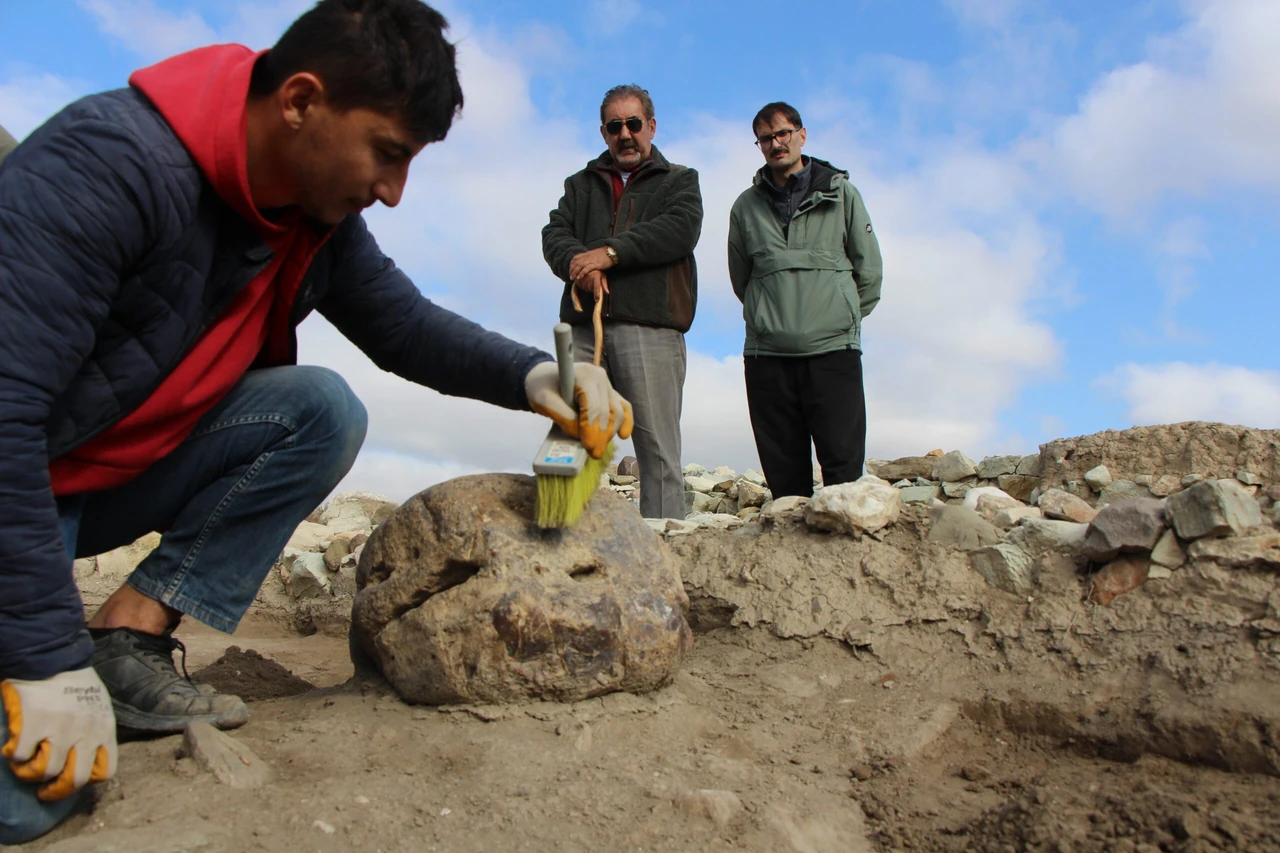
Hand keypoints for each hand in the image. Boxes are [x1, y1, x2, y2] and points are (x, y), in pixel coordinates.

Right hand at [2, 668, 115, 800]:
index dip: (87, 780)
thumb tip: (82, 760)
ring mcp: (59, 727)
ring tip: (25, 765)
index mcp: (104, 728)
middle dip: (57, 790)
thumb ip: (95, 731)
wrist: (53, 657)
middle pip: (75, 779)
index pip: (105, 771)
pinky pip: (20, 756)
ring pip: (45, 771)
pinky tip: (14, 746)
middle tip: (44, 789)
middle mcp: (85, 731)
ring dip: (30, 772)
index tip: (71, 778)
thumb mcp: (98, 707)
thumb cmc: (75, 684)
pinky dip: (14, 755)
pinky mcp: (33, 722)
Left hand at [526, 361, 633, 458]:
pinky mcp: (611, 393)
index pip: (594, 407)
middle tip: (593, 454)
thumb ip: (563, 417)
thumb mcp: (545, 402)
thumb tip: (581, 435)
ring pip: (618, 412)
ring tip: (598, 446)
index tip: (588, 447)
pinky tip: (623, 435)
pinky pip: (624, 408)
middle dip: (601, 436)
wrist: (544, 378)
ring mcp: (608, 385)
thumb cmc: (542, 388)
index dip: (592, 429)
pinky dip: (626, 422)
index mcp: (585, 375)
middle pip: (608, 412)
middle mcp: (600, 377)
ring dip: (610, 433)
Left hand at [569, 247, 615, 281]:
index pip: (575, 258)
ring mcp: (591, 260)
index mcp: (586, 254)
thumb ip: (589, 257)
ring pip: (579, 266)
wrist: (612, 252)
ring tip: (572, 278)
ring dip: (575, 272)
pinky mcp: (596, 264)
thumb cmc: (605, 254)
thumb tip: (585, 261)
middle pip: (576, 263)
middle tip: (570, 277)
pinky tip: (579, 277)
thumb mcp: (594, 254)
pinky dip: (582, 273)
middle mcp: (587, 256)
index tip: (570, 270)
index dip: (571, 265)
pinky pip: (587, 269)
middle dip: (572, 270)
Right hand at [572, 269, 608, 306]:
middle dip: (592, 288)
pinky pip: (581, 287)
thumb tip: (607, 292)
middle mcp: (588, 277)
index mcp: (596, 276)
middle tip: (593, 283)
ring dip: (588, 287)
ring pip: (586, 289)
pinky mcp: (577, 278)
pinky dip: (583, 286)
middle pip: (590, 289)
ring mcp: (582, 277)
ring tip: (589, 281)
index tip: (597, 300)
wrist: (588, 265)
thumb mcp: (602, 276)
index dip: (597, 294)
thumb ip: (604, 284)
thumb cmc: (597, 271)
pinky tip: (585, 281)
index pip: (596, 287)